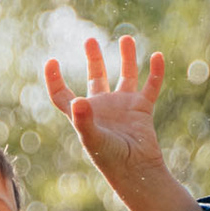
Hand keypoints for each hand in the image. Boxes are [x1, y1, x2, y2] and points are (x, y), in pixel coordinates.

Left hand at [45, 35, 198, 210]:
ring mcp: (123, 106)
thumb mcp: (94, 139)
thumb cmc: (110, 159)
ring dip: (126, 58)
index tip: (51, 61)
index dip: (54, 80)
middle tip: (90, 40)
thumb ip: (84, 120)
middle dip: (93, 59)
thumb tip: (78, 100)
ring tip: (126, 38)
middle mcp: (102, 107)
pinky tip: (158, 56)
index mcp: (83, 115)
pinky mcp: (142, 109)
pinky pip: (150, 87)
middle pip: (96, 77)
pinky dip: (155, 72)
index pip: (62, 95)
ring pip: (125, 76)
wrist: (136, 171)